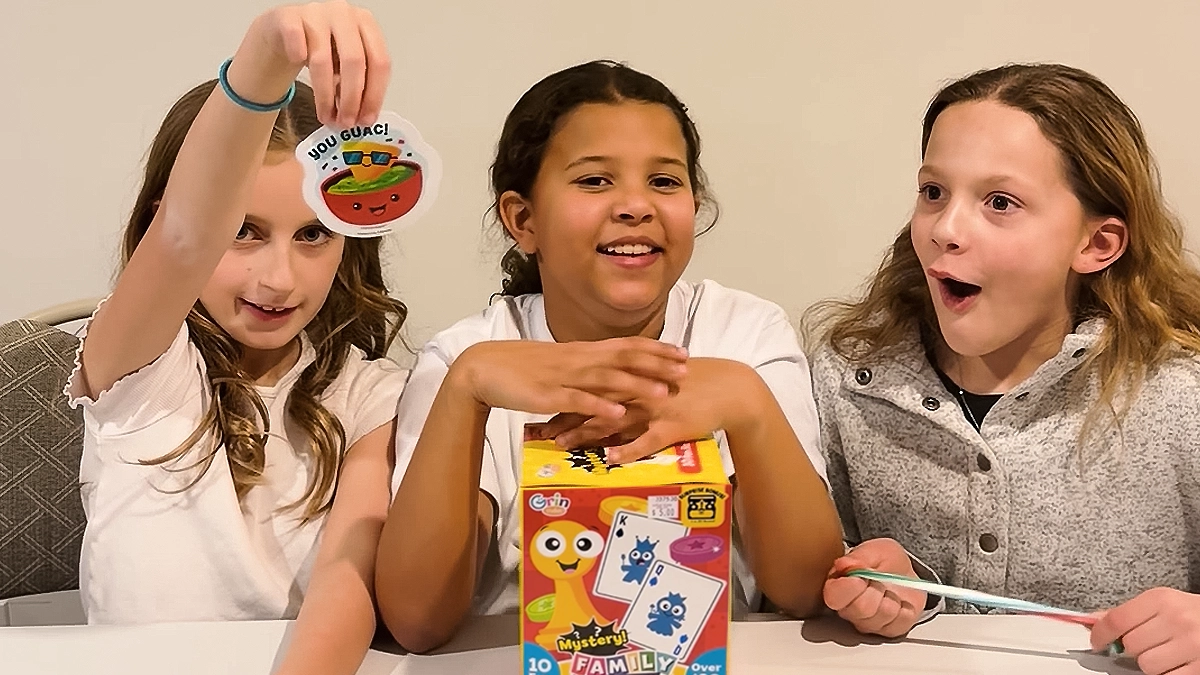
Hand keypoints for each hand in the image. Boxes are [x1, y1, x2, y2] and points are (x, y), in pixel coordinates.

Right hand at [238, 0, 388, 126]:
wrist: (282, 32)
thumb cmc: (320, 49)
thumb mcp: (344, 66)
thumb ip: (357, 85)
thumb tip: (362, 119)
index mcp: (366, 24)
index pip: (379, 62)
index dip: (374, 95)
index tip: (367, 120)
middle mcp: (344, 14)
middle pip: (354, 61)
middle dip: (352, 98)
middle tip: (346, 122)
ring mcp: (316, 12)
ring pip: (323, 59)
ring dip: (325, 95)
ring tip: (326, 116)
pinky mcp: (288, 17)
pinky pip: (295, 39)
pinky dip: (297, 58)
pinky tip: (299, 72)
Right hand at [452, 338, 687, 422]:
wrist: (484, 368)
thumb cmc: (522, 368)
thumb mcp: (560, 365)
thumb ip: (586, 368)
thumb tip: (612, 374)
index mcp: (582, 351)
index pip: (627, 345)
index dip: (656, 349)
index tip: (683, 352)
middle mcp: (578, 360)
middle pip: (624, 359)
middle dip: (657, 365)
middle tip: (686, 370)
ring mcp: (564, 377)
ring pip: (606, 379)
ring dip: (636, 385)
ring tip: (663, 393)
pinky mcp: (548, 395)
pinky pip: (577, 401)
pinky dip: (598, 406)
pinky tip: (617, 414)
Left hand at [554, 358, 755, 463]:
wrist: (731, 388)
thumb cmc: (695, 381)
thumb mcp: (660, 375)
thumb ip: (633, 382)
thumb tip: (607, 392)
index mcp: (635, 375)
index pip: (593, 385)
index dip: (566, 395)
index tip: (542, 404)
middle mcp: (640, 390)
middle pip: (595, 403)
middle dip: (566, 416)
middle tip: (541, 430)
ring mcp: (655, 408)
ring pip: (613, 422)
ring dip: (586, 434)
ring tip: (562, 447)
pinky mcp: (672, 426)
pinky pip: (645, 442)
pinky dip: (627, 451)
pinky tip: (608, 460)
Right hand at [823, 538, 924, 637]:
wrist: (905, 573)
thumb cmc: (885, 561)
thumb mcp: (875, 550)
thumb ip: (860, 556)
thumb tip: (845, 565)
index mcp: (837, 588)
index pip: (834, 597)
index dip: (848, 587)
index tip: (861, 576)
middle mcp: (849, 610)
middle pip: (861, 608)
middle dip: (876, 589)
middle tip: (880, 578)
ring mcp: (868, 624)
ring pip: (882, 615)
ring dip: (892, 598)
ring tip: (890, 589)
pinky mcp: (888, 631)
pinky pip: (900, 622)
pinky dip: (906, 609)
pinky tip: (900, 601)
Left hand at [1090, 588, 1199, 673]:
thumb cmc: (1194, 613)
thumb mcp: (1164, 603)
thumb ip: (1129, 612)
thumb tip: (1093, 621)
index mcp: (1162, 599)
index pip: (1117, 619)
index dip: (1100, 634)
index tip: (1097, 642)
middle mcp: (1177, 620)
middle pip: (1130, 645)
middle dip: (1132, 649)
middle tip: (1146, 644)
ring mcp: (1192, 645)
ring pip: (1147, 665)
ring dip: (1151, 663)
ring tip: (1166, 653)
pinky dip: (1168, 674)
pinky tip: (1177, 663)